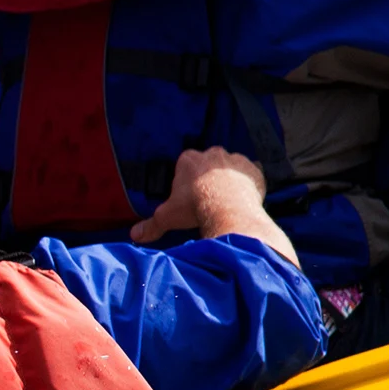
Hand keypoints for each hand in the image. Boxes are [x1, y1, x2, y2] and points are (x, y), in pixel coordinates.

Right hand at [130, 147, 299, 266]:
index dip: (186, 181)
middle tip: (207, 198)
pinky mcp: (254, 168)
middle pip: (208, 163)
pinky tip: (245, 196)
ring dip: (228, 178)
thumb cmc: (195, 208)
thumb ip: (151, 225)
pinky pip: (251, 172)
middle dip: (207, 176)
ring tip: (226, 200)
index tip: (188, 196)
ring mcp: (235, 159)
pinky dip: (249, 181)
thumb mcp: (167, 217)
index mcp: (189, 159)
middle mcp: (212, 153)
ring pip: (230, 166)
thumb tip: (134, 235)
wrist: (229, 209)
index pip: (184, 165)